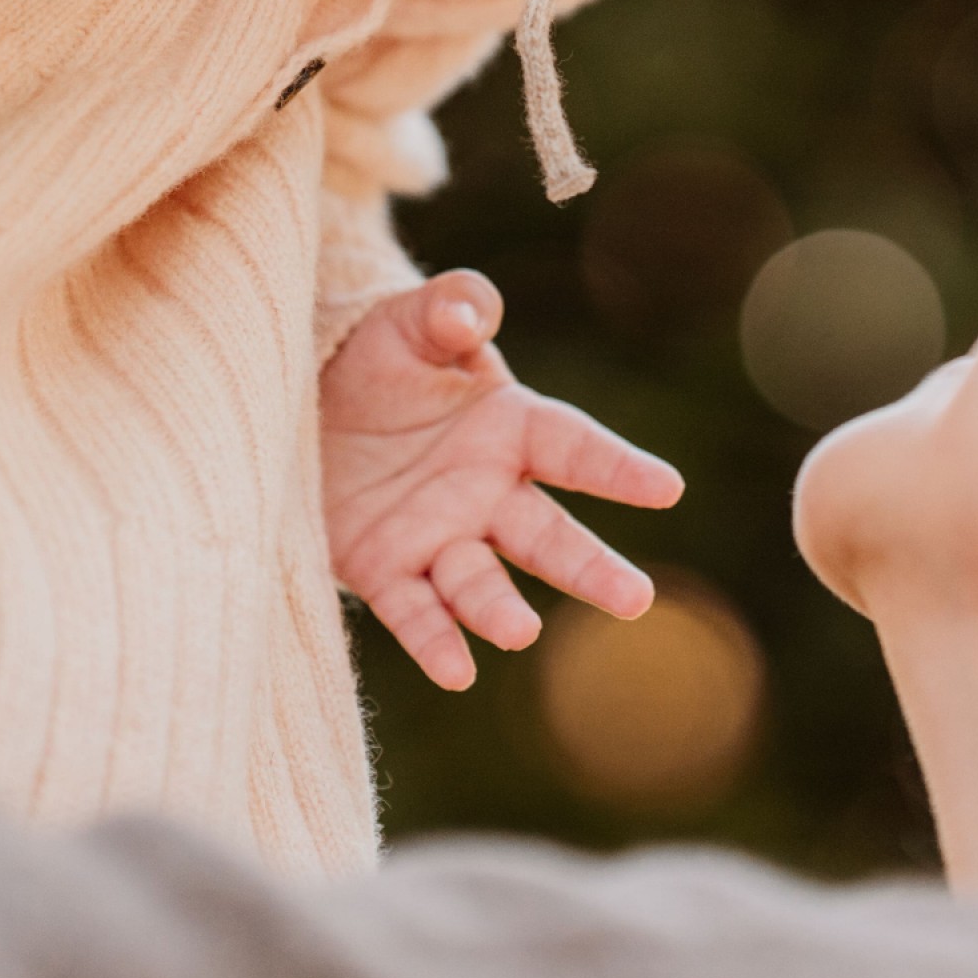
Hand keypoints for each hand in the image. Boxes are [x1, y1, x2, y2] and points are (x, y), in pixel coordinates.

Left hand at [321, 271, 684, 689]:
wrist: (309, 396)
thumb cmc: (380, 353)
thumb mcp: (413, 317)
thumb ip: (452, 307)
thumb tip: (472, 315)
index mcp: (511, 427)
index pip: (574, 448)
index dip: (618, 467)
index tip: (668, 488)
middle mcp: (486, 492)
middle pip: (547, 536)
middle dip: (590, 568)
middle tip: (635, 599)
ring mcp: (438, 536)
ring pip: (481, 582)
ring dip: (500, 609)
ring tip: (519, 631)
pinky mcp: (383, 568)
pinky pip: (415, 610)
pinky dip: (435, 641)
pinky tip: (457, 670)